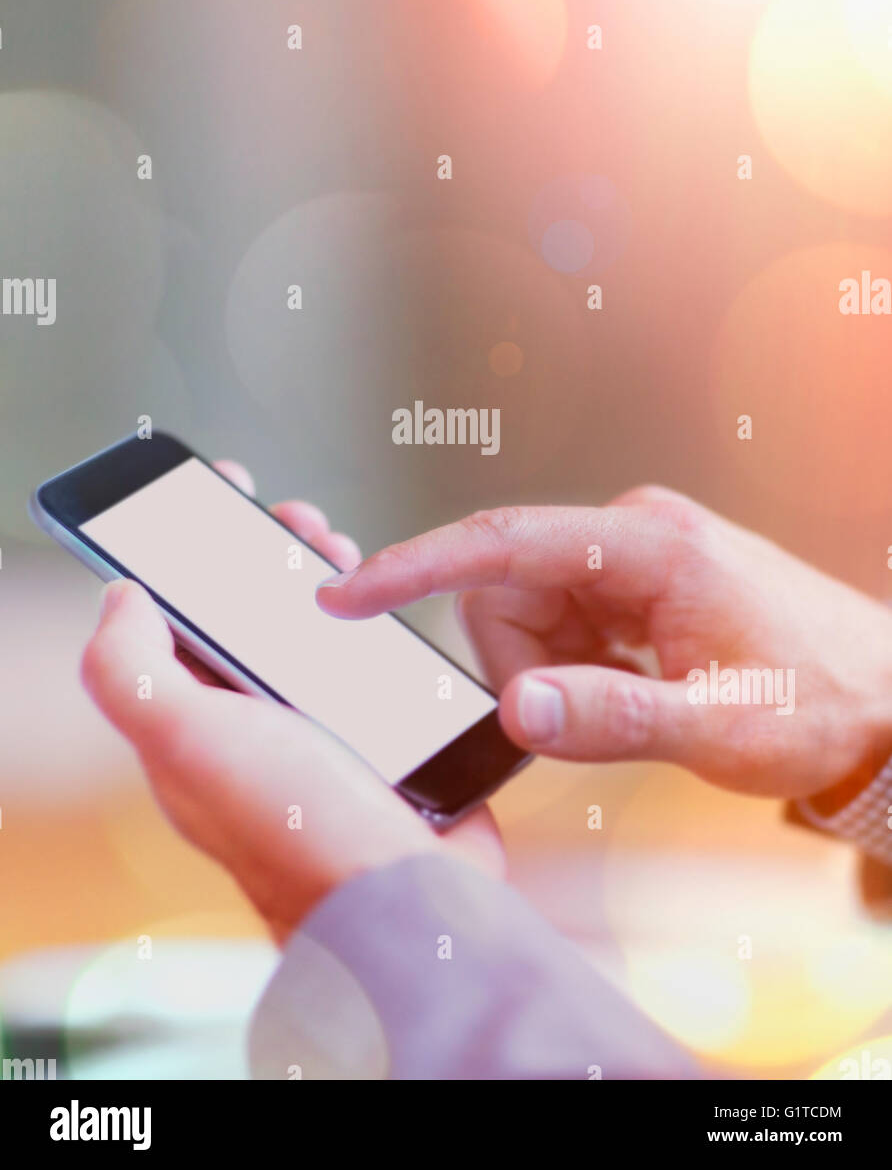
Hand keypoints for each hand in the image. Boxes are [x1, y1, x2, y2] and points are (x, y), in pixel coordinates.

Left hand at [81, 462, 502, 943]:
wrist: (411, 894)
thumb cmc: (300, 829)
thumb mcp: (186, 740)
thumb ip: (130, 669)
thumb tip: (117, 598)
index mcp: (199, 729)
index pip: (175, 628)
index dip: (185, 559)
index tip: (211, 500)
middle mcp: (256, 731)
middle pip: (250, 620)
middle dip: (266, 557)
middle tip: (294, 521)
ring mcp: (323, 735)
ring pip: (314, 634)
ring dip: (325, 580)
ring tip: (342, 552)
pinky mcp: (384, 739)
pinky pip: (373, 663)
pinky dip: (378, 623)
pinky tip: (390, 602)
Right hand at [317, 486, 891, 800]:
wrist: (882, 696)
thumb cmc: (818, 703)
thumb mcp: (719, 726)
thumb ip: (613, 715)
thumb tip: (514, 706)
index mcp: (648, 545)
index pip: (503, 542)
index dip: (414, 567)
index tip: (344, 593)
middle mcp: (631, 534)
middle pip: (504, 593)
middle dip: (521, 668)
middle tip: (587, 717)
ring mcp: (630, 556)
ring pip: (525, 614)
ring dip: (552, 673)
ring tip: (632, 703)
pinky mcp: (632, 582)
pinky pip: (557, 623)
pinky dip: (571, 669)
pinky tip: (632, 688)